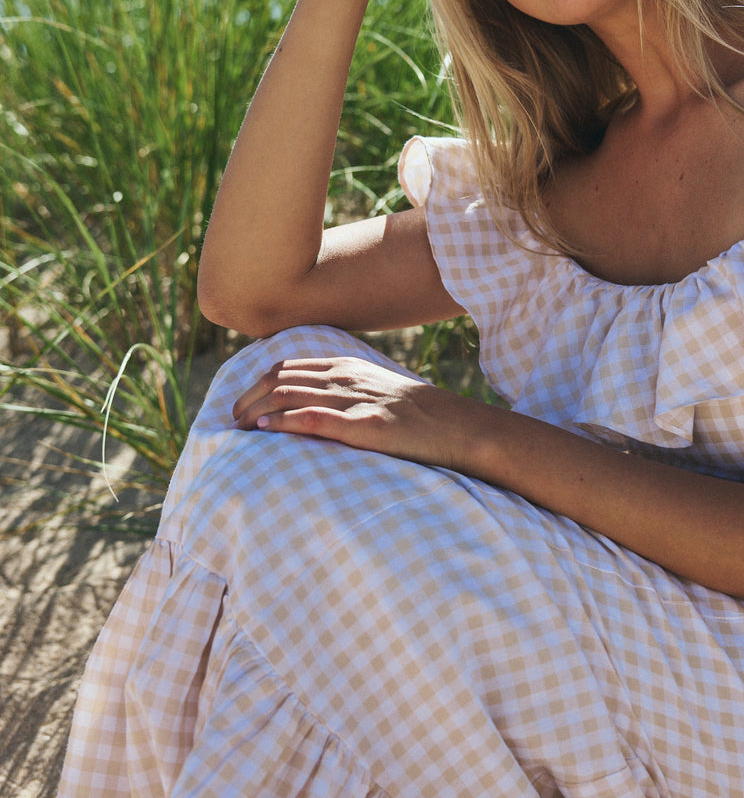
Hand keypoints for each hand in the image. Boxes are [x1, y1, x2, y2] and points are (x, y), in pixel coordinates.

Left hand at [232, 355, 478, 469]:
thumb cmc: (416, 415)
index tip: (238, 406)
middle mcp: (345, 378)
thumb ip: (342, 391)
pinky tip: (266, 431)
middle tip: (231, 422)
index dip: (254, 384)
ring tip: (238, 429)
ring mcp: (356, 400)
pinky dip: (285, 422)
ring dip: (257, 412)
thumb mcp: (374, 390)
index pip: (284, 367)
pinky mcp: (367, 426)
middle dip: (247, 399)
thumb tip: (308, 404)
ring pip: (290, 396)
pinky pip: (316, 419)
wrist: (458, 426)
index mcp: (345, 366)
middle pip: (279, 379)